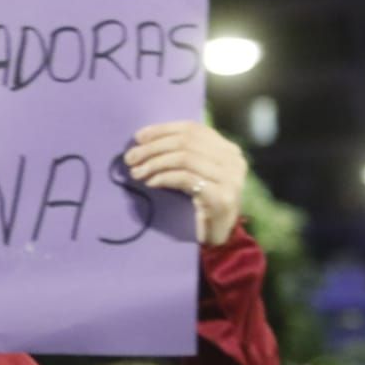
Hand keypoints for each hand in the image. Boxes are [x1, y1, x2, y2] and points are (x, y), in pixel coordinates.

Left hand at [124, 122, 247, 246]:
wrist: (218, 236)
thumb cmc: (201, 202)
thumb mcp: (193, 172)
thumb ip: (179, 154)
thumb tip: (142, 140)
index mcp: (227, 149)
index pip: (192, 129)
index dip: (162, 130)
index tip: (138, 137)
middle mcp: (233, 160)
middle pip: (186, 142)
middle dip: (153, 148)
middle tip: (130, 157)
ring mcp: (231, 179)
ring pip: (185, 158)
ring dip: (155, 163)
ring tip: (137, 172)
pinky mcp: (222, 197)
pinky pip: (186, 179)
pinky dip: (164, 178)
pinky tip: (151, 183)